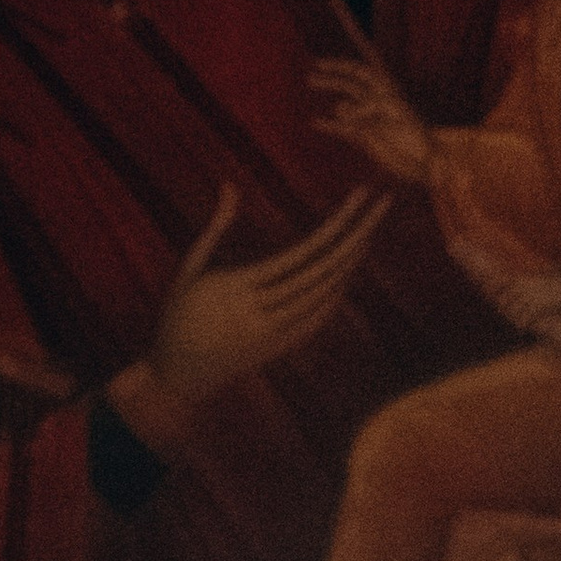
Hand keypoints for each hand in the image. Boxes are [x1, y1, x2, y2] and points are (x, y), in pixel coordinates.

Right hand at [108, 181, 388, 454]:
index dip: (335, 225)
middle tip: (383, 203)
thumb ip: (215, 226)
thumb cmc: (177, 314)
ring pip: (327, 295)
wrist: (178, 376)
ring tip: (369, 229)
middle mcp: (261, 310)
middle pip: (324, 270)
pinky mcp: (280, 347)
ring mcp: (275, 332)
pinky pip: (319, 317)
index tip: (357, 197)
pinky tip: (349, 270)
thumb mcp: (190, 268)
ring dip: (352, 262)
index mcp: (237, 286)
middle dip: (357, 235)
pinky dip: (338, 293)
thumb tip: (230, 184)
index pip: (301, 252)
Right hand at [311, 52, 434, 181]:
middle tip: (310, 78)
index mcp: (388, 93)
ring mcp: (371, 120)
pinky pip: (345, 128)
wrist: (427, 166)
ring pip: (347, 107)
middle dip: (331, 80)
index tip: (321, 64)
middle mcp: (378, 104)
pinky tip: (316, 122)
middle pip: (351, 86)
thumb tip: (342, 107)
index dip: (341, 67)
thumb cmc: (419, 141)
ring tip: (328, 105)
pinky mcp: (367, 138)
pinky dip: (331, 125)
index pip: (361, 73)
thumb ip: (372, 109)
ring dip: (336, 105)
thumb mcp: (398, 120)